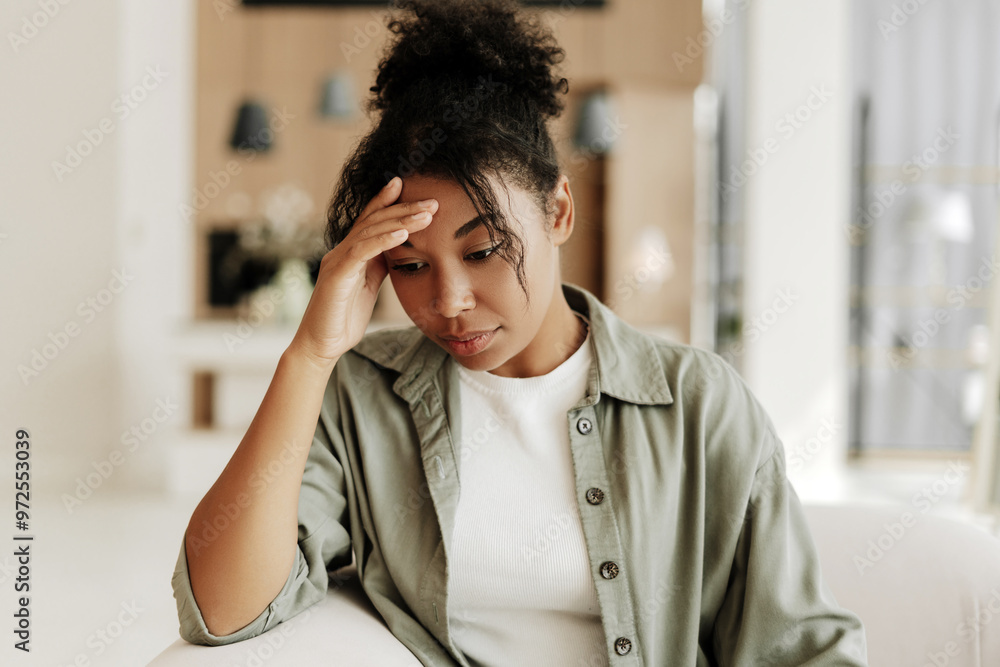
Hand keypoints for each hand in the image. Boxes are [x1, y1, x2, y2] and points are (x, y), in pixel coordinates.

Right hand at [288, 176, 435, 367]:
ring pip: (370, 231)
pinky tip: (403, 234)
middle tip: (432, 201)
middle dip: (403, 208)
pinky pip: (362, 252)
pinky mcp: (337, 275)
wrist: (321, 345)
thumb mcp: (369, 286)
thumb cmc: (344, 318)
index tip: (407, 185)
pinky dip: (383, 240)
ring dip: (400, 221)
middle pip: (374, 220)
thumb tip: (398, 248)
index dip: (387, 200)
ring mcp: (337, 261)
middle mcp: (341, 251)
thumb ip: (379, 265)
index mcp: (350, 253)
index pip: (370, 220)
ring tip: (426, 214)